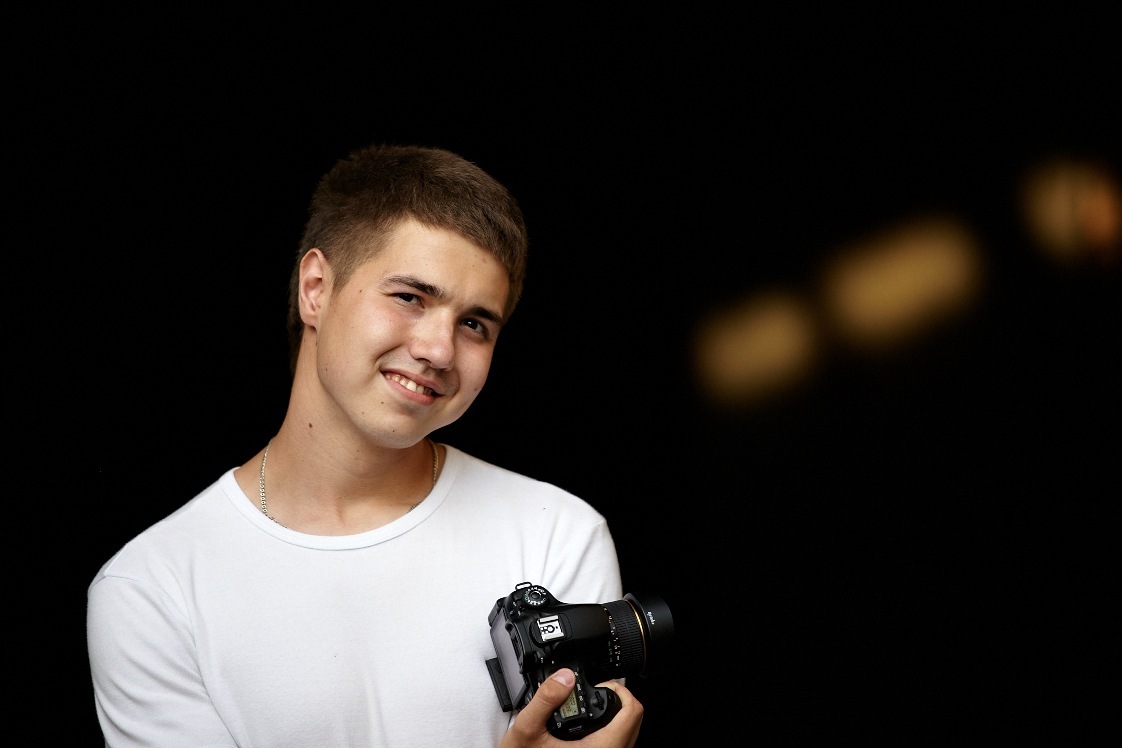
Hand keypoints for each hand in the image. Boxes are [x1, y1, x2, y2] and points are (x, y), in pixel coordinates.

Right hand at [499, 668, 643, 747]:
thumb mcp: (527, 728)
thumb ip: (545, 699)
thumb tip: (564, 676)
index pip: (632, 712)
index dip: (620, 690)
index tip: (602, 685)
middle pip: (635, 721)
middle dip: (619, 700)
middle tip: (597, 692)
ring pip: (629, 734)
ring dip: (615, 716)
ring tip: (591, 706)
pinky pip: (618, 743)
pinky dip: (609, 729)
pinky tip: (587, 725)